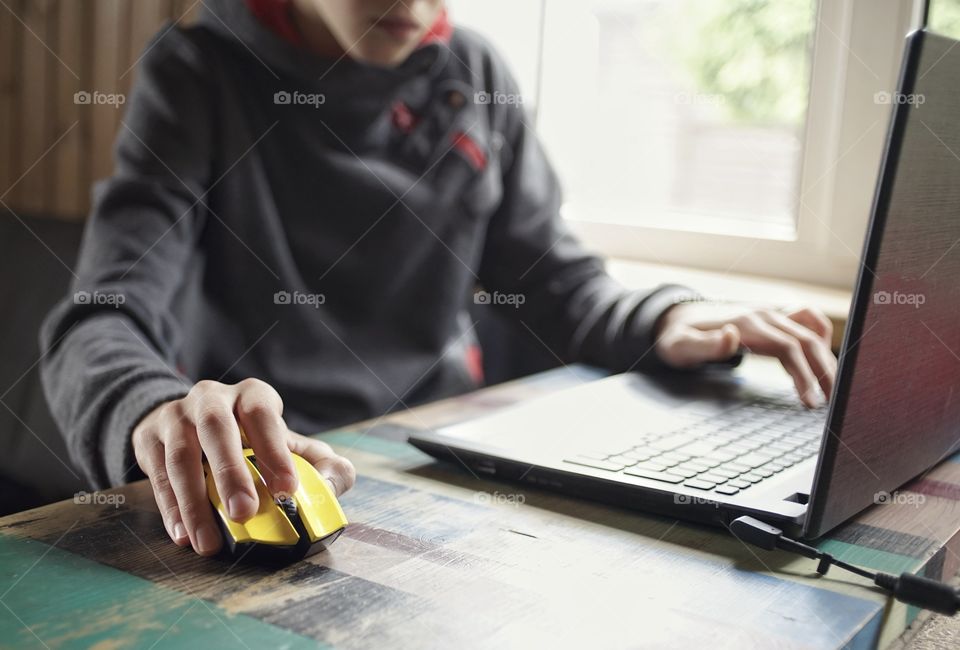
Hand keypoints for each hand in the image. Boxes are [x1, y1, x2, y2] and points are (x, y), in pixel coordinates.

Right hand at [132, 378, 355, 555]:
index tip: (287, 489)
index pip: (263, 415)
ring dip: (194, 502)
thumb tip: (331, 485)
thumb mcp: (290, 445)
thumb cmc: (253, 441)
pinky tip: (184, 534)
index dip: (274, 450)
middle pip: (216, 430)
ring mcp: (176, 416)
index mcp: (252, 395)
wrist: (191, 423)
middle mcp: (211, 398)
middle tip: (244, 513)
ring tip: (209, 542)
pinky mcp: (149, 438)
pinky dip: (171, 508)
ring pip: (181, 456)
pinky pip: (157, 475)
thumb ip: (321, 465)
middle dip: (230, 473)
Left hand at [654, 303, 836, 406]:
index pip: (787, 348)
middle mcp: (763, 315)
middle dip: (824, 372)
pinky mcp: (771, 316)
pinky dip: (820, 333)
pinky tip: (823, 354)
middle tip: (833, 404)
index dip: (804, 375)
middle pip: (806, 341)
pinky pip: (805, 317)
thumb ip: (705, 345)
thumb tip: (731, 336)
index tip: (811, 402)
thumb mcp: (680, 346)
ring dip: (826, 358)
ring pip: (810, 332)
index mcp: (746, 324)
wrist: (674, 317)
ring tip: (834, 388)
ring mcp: (769, 313)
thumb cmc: (677, 337)